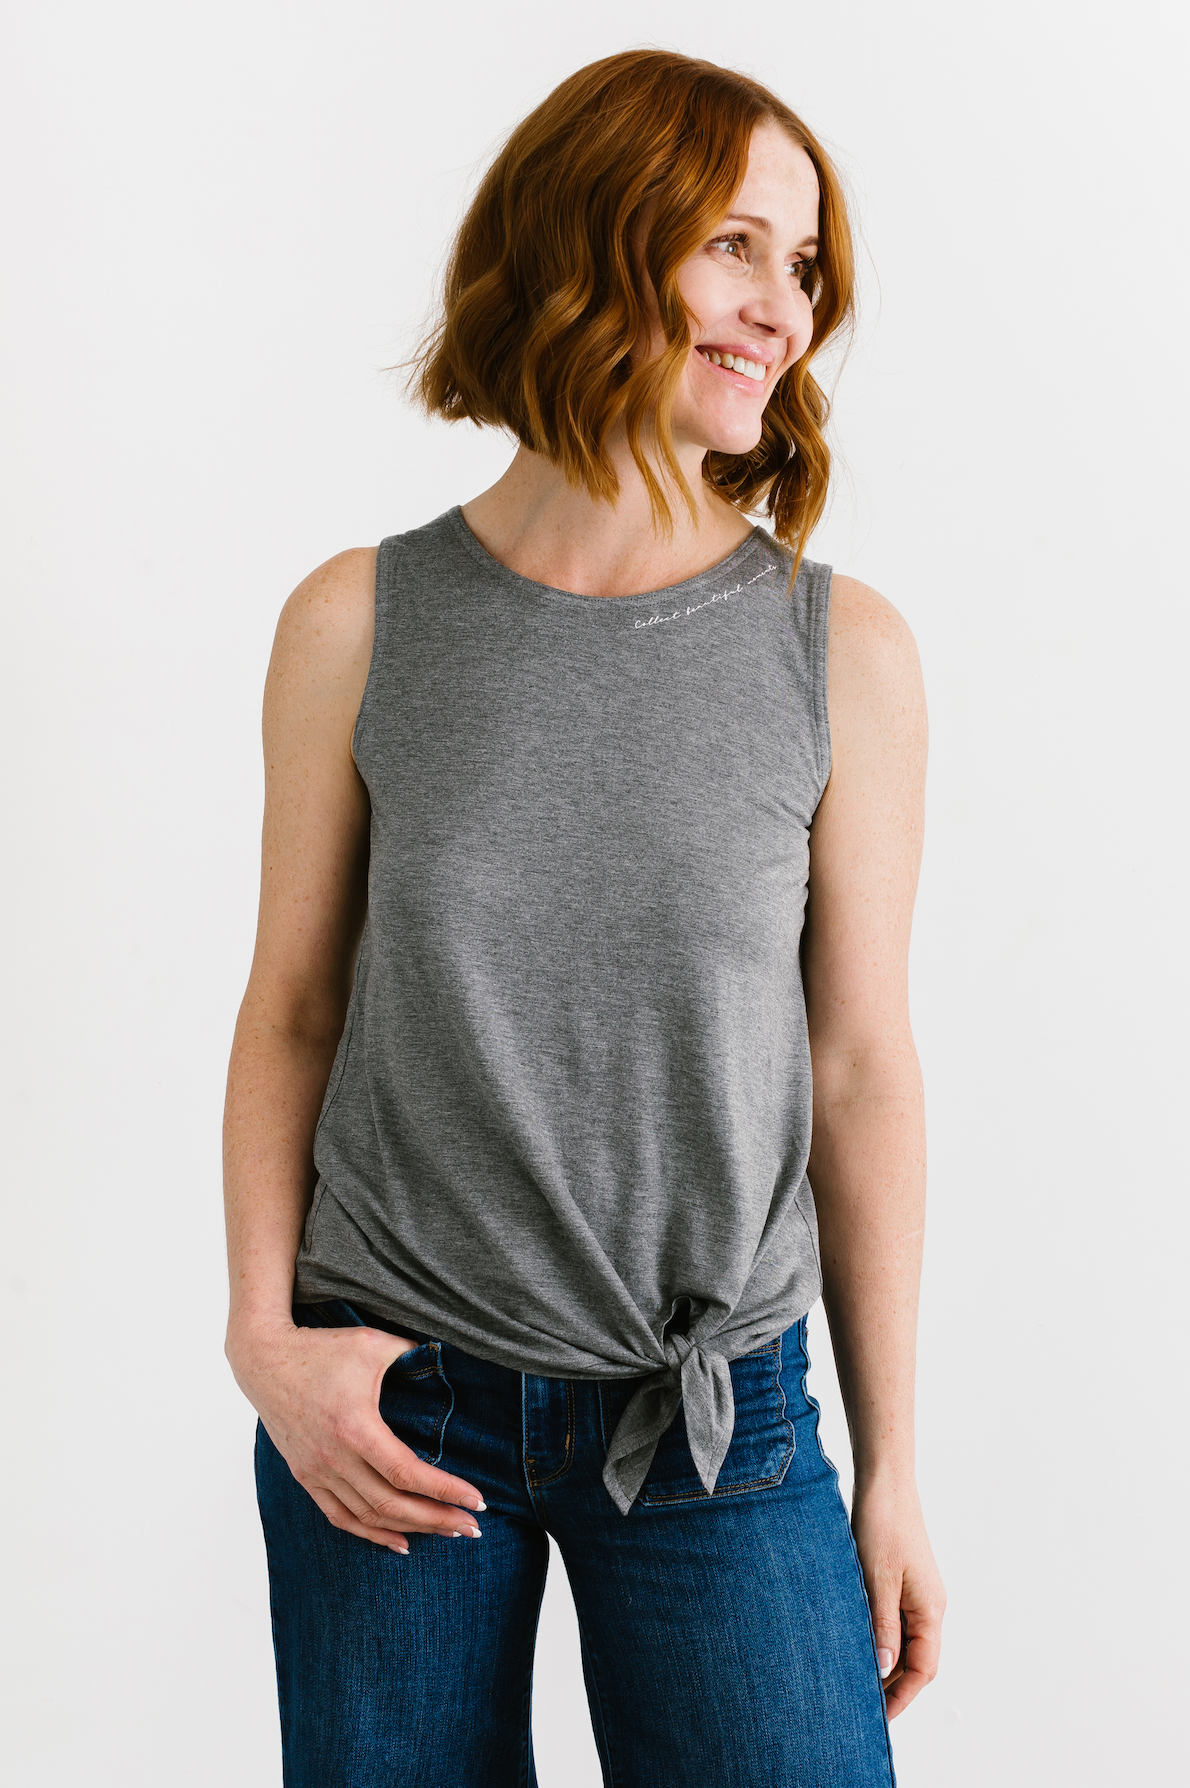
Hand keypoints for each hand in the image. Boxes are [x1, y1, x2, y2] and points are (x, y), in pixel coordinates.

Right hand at [226, 1317, 485, 1551]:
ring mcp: (317, 1471)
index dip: (445, 1491)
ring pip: (368, 1517)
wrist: (264, 1360)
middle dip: (437, 1519)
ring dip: (410, 1529)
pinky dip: (371, 1534)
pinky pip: (341, 1517)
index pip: (407, 1473)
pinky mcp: (305, 1476)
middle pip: (392, 1504)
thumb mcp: (372, 1342)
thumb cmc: (321, 1349)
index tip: (477, 1501)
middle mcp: (334, 1458)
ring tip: (447, 1531)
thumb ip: (412, 1354)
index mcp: (355, 1427)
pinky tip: (399, 1542)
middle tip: (472, 1528)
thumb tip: (448, 1358)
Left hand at [850, 1476, 944, 1717]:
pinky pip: (896, 1619)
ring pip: (905, 1640)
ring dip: (886, 1660)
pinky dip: (881, 1636)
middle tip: (862, 1703)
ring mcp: (917, 1592)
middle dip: (894, 1684)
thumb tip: (884, 1669)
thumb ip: (882, 1625)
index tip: (880, 1717)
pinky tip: (858, 1640)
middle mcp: (929, 1604)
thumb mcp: (878, 1579)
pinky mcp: (902, 1580)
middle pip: (917, 1659)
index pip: (923, 1668)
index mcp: (930, 1608)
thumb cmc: (884, 1523)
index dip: (903, 1696)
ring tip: (856, 1677)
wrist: (885, 1481)